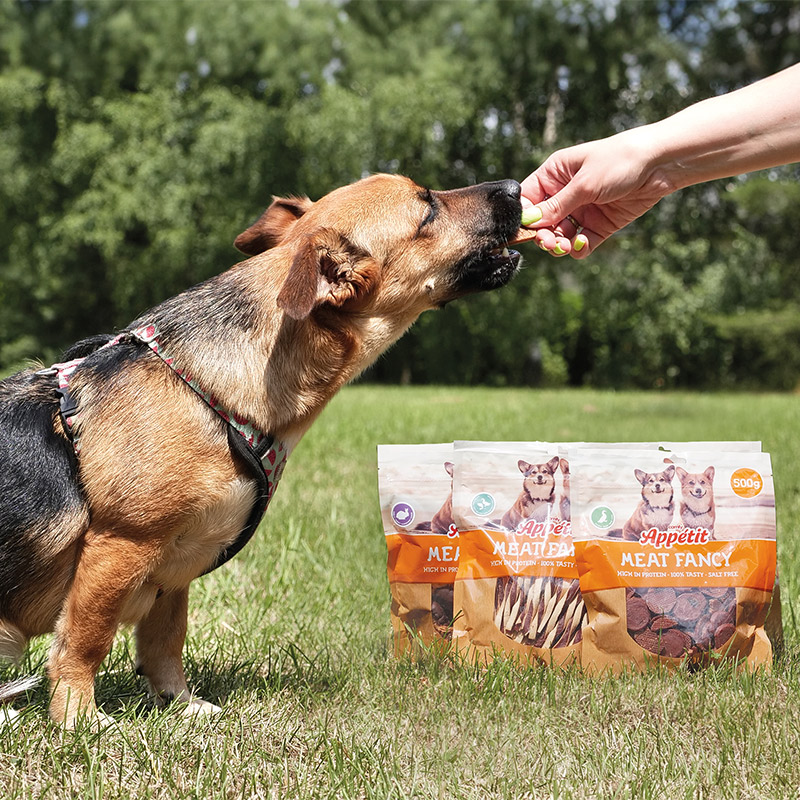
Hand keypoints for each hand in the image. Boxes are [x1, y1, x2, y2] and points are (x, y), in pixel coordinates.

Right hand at [518, 130, 674, 257]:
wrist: (659, 164)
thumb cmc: (619, 161)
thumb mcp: (583, 184)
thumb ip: (556, 205)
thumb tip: (530, 221)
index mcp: (555, 175)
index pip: (528, 200)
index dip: (524, 217)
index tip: (526, 231)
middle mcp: (565, 194)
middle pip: (542, 223)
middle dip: (543, 235)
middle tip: (550, 242)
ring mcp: (582, 211)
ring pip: (560, 236)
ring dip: (560, 245)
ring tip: (566, 246)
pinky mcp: (599, 225)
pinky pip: (582, 243)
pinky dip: (580, 248)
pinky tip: (583, 245)